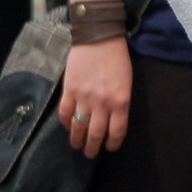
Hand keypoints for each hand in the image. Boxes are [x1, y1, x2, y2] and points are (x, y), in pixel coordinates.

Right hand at [59, 37, 132, 157]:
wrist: (99, 37)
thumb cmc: (117, 58)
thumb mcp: (127, 81)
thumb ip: (120, 101)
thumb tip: (113, 119)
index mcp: (121, 101)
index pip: (117, 131)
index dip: (113, 144)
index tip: (109, 148)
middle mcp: (102, 103)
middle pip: (96, 134)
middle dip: (93, 148)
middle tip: (90, 153)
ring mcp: (84, 98)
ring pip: (78, 128)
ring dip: (77, 140)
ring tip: (77, 145)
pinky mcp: (69, 91)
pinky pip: (65, 114)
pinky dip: (65, 123)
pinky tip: (68, 126)